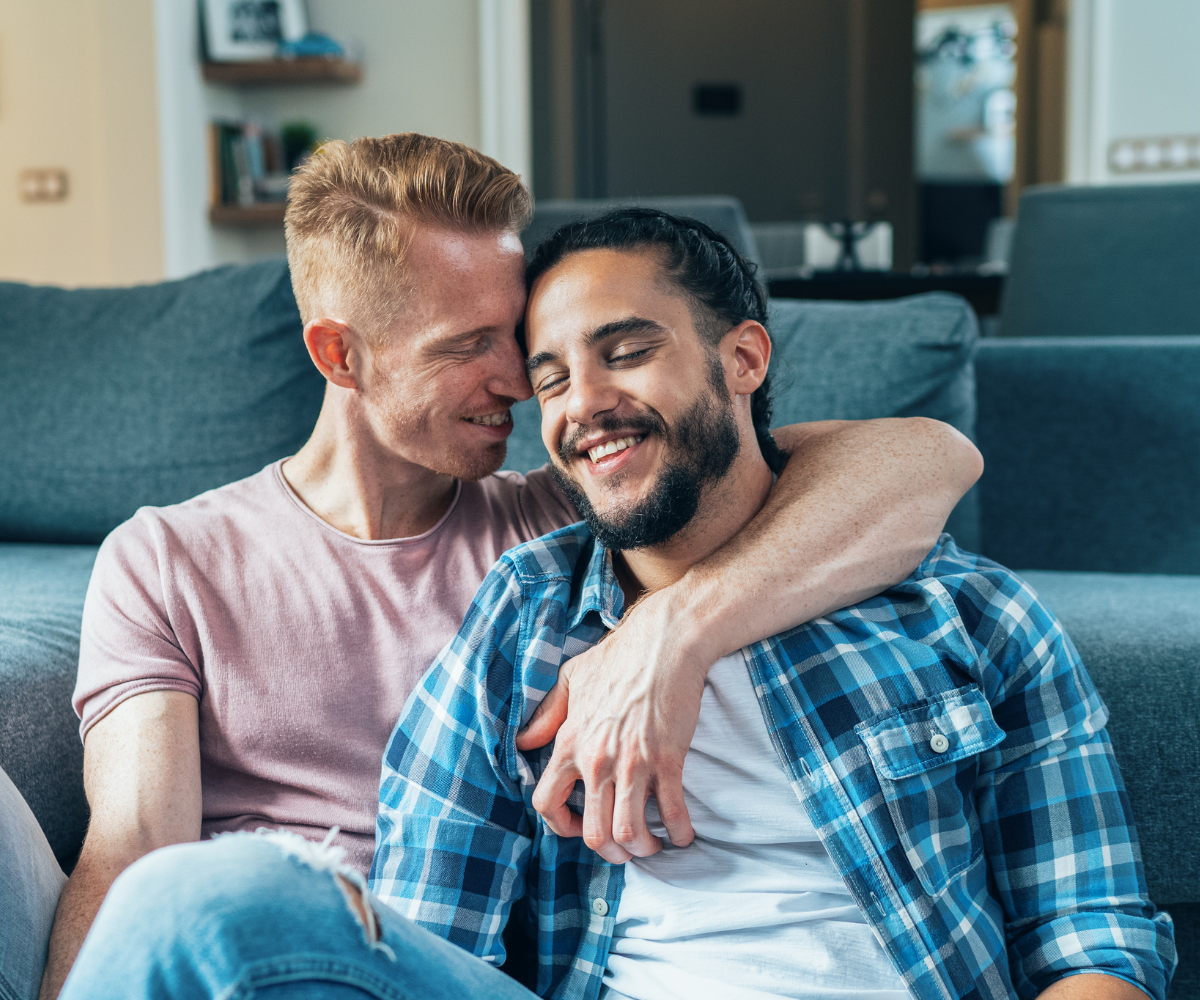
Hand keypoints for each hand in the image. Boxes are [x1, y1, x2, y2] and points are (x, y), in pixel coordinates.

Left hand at [515, 589, 707, 863]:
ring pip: (629, 833)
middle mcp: (596, 760)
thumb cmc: (618, 656)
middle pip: (593, 832)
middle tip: (622, 847)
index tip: (577, 828)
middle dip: (609, 851)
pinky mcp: (668, 760)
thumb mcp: (572, 679)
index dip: (559, 827)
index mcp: (570, 742)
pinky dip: (679, 833)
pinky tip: (683, 833)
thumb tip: (524, 740)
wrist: (664, 641)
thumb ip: (548, 714)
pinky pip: (671, 813)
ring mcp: (633, 763)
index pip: (546, 803)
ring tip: (652, 843)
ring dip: (641, 848)